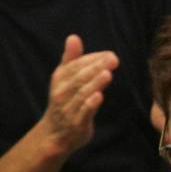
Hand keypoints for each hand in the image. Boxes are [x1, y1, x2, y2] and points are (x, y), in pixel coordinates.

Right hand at [41, 35, 118, 155]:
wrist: (56, 133)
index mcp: (60, 78)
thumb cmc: (64, 102)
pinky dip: (90, 104)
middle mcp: (62, 91)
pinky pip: (83, 112)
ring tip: (107, 73)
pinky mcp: (76, 123)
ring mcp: (68, 107)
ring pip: (82, 93)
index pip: (77, 65)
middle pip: (81, 77)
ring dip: (95, 83)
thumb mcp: (64, 79)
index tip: (110, 54)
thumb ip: (71, 60)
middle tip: (113, 59)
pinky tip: (99, 96)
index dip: (93, 59)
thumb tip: (74, 37)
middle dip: (96, 67)